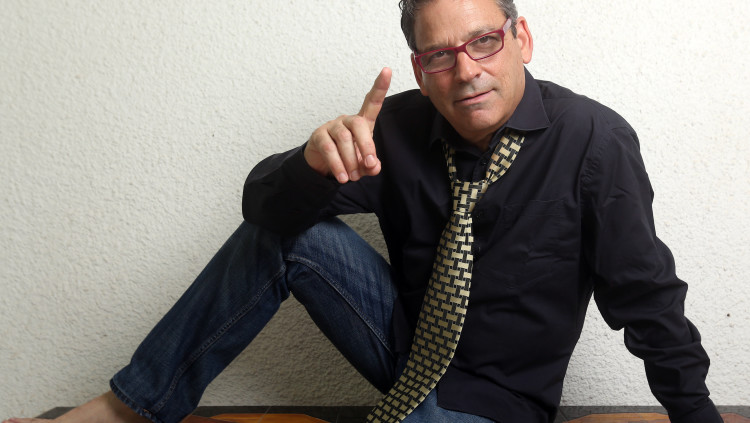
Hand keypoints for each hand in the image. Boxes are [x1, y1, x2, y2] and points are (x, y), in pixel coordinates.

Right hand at [304, 67, 390, 182]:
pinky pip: (329, 149)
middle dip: (367, 146)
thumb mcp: (363, 164)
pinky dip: (337, 165)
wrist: (323, 166)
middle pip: (358, 125)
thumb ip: (371, 165)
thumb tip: (374, 166)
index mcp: (362, 123)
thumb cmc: (348, 160)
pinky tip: (342, 177)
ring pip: (344, 139)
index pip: (372, 102)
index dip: (380, 87)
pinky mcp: (319, 136)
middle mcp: (347, 120)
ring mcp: (331, 126)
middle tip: (369, 165)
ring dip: (350, 160)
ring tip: (353, 177)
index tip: (387, 70)